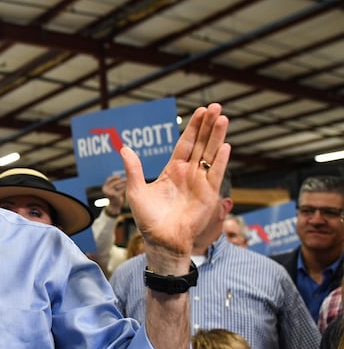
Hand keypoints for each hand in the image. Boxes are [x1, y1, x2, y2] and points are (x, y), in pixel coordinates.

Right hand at [102, 174, 126, 214]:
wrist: (114, 207)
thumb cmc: (114, 196)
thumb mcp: (112, 189)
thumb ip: (114, 183)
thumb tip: (119, 175)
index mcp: (104, 187)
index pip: (109, 180)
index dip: (114, 177)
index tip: (119, 176)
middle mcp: (106, 190)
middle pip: (115, 182)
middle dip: (122, 180)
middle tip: (127, 179)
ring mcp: (110, 192)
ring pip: (119, 186)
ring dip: (124, 184)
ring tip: (128, 183)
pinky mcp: (115, 195)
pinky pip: (122, 190)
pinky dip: (125, 189)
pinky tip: (128, 188)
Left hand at [122, 103, 229, 273]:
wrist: (161, 242)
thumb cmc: (148, 221)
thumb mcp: (136, 192)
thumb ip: (133, 170)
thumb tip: (124, 148)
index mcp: (172, 171)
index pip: (185, 144)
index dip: (193, 128)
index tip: (200, 111)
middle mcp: (188, 174)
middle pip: (201, 144)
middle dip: (208, 126)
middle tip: (215, 106)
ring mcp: (200, 184)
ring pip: (210, 155)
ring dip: (217, 137)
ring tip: (222, 118)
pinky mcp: (208, 196)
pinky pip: (215, 175)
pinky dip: (221, 161)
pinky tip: (225, 146)